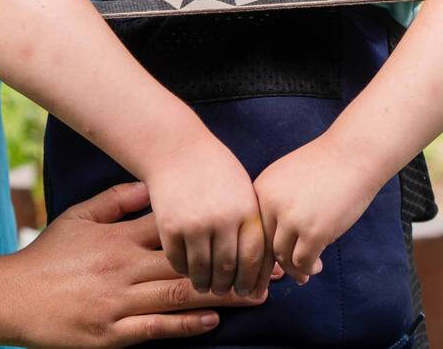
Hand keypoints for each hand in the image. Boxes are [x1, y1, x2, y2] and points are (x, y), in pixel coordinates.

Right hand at [0, 181, 265, 347]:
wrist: (12, 297)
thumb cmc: (49, 255)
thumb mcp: (79, 216)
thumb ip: (117, 200)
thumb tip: (151, 185)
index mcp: (118, 236)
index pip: (174, 228)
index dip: (214, 227)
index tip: (249, 225)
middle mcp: (123, 266)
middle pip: (188, 263)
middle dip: (233, 264)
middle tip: (271, 267)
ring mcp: (118, 301)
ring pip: (178, 296)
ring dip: (221, 295)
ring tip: (256, 295)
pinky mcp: (112, 333)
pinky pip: (155, 328)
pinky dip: (186, 325)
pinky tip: (212, 321)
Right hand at [144, 137, 267, 296]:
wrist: (177, 149)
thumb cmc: (216, 171)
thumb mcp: (244, 191)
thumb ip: (255, 225)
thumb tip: (273, 268)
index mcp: (246, 210)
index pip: (254, 258)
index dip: (252, 280)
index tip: (248, 290)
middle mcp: (222, 219)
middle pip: (229, 269)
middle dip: (228, 287)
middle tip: (225, 291)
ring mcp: (194, 224)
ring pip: (203, 270)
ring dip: (205, 284)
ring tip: (206, 286)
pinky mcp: (169, 227)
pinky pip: (179, 261)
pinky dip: (184, 271)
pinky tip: (188, 271)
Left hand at [252, 137, 377, 284]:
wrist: (353, 155)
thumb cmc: (324, 166)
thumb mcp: (286, 178)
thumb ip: (275, 204)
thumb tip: (274, 244)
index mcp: (261, 189)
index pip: (252, 228)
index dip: (261, 248)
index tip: (271, 261)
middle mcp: (270, 204)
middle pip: (264, 245)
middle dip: (276, 264)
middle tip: (290, 270)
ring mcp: (291, 219)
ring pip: (282, 258)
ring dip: (295, 269)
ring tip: (308, 271)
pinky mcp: (314, 232)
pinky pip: (303, 262)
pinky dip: (309, 268)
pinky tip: (318, 266)